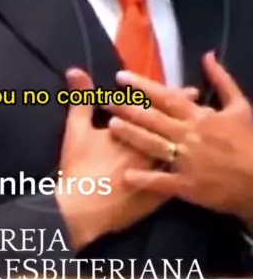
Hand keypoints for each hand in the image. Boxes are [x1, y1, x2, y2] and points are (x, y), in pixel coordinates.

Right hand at [55, 68, 198, 249]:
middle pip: (176, 129)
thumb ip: (80, 99)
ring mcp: (158, 173)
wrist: (82, 209)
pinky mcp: (160, 195)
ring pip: (182, 154)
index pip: (160, 110)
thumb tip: (75, 69)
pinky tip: (195, 169)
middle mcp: (151, 149)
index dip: (175, 99)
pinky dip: (187, 173)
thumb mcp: (76, 129)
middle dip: (191, 117)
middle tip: (202, 108)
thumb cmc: (79, 167)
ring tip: (203, 133)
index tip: (191, 91)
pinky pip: (180, 181)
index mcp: (134, 131)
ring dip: (192, 143)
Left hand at [105, 51, 252, 224]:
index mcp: (200, 117)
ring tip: (111, 126)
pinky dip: (144, 178)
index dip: (142, 86)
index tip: (121, 77)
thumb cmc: (249, 141)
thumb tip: (207, 55)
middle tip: (107, 100)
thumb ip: (221, 80)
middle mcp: (189, 136)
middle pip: (153, 119)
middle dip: (128, 108)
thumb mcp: (240, 106)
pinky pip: (161, 182)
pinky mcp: (188, 186)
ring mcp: (187, 162)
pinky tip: (125, 175)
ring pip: (153, 146)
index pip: (166, 97)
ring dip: (131, 135)